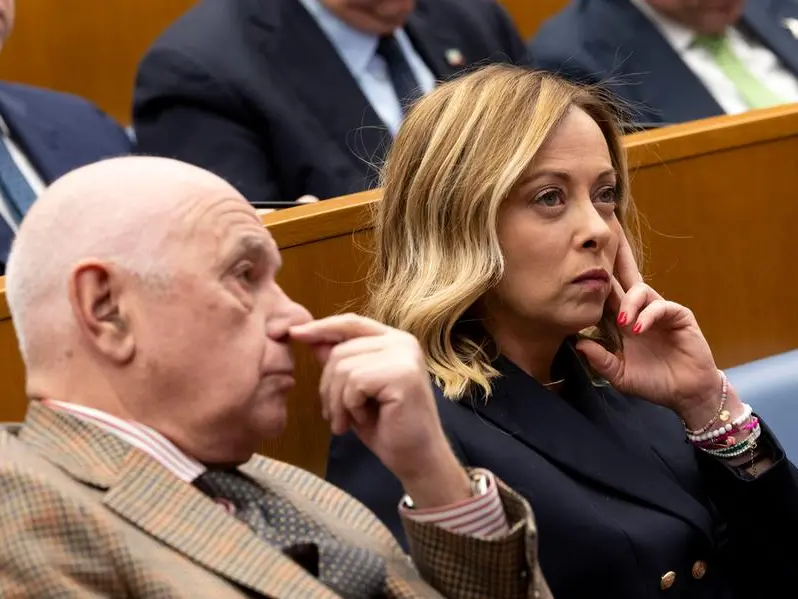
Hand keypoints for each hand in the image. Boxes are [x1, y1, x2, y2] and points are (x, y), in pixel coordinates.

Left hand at [290, 314, 470, 507]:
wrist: (416, 458)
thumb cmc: (386, 427)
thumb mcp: (354, 391)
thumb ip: (340, 363)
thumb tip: (312, 339)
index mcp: (393, 340)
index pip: (351, 323)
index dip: (321, 328)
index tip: (292, 333)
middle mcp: (403, 342)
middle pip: (341, 350)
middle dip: (328, 386)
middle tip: (334, 416)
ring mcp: (405, 356)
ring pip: (344, 367)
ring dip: (337, 401)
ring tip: (345, 422)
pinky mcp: (402, 374)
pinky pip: (354, 382)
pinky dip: (350, 406)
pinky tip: (361, 420)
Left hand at [575, 231, 738, 426]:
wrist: (686, 394)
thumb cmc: (652, 382)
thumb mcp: (620, 375)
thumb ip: (601, 360)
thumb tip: (579, 344)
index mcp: (621, 323)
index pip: (605, 297)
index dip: (594, 284)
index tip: (578, 271)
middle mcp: (638, 312)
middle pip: (623, 281)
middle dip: (613, 265)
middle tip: (600, 253)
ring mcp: (658, 312)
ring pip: (640, 290)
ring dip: (629, 302)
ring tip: (624, 321)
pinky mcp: (679, 315)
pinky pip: (662, 306)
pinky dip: (649, 314)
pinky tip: (639, 328)